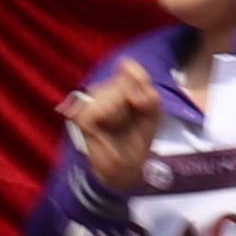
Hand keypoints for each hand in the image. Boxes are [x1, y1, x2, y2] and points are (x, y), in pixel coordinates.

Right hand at [67, 67, 160, 192]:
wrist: (128, 167)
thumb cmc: (138, 136)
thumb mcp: (153, 111)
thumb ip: (147, 90)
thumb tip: (128, 83)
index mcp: (116, 85)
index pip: (131, 69)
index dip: (142, 85)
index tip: (144, 105)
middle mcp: (100, 90)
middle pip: (124, 82)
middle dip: (136, 104)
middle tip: (132, 121)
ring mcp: (89, 102)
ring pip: (112, 95)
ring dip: (123, 114)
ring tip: (120, 126)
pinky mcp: (82, 117)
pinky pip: (100, 109)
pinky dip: (111, 120)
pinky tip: (110, 128)